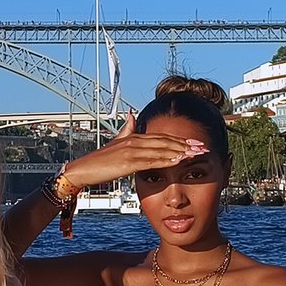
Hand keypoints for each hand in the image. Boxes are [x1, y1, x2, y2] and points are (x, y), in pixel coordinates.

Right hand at [61, 111, 207, 186]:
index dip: (180, 140)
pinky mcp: (127, 161)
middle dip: (186, 144)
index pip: (162, 138)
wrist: (81, 170)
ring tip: (197, 153)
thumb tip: (132, 115)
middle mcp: (134, 141)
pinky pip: (151, 160)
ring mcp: (131, 151)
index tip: (196, 143)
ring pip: (161, 149)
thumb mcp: (115, 143)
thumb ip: (126, 130)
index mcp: (134, 138)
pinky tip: (178, 161)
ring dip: (181, 151)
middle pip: (166, 141)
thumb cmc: (98, 162)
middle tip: (204, 147)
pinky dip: (166, 160)